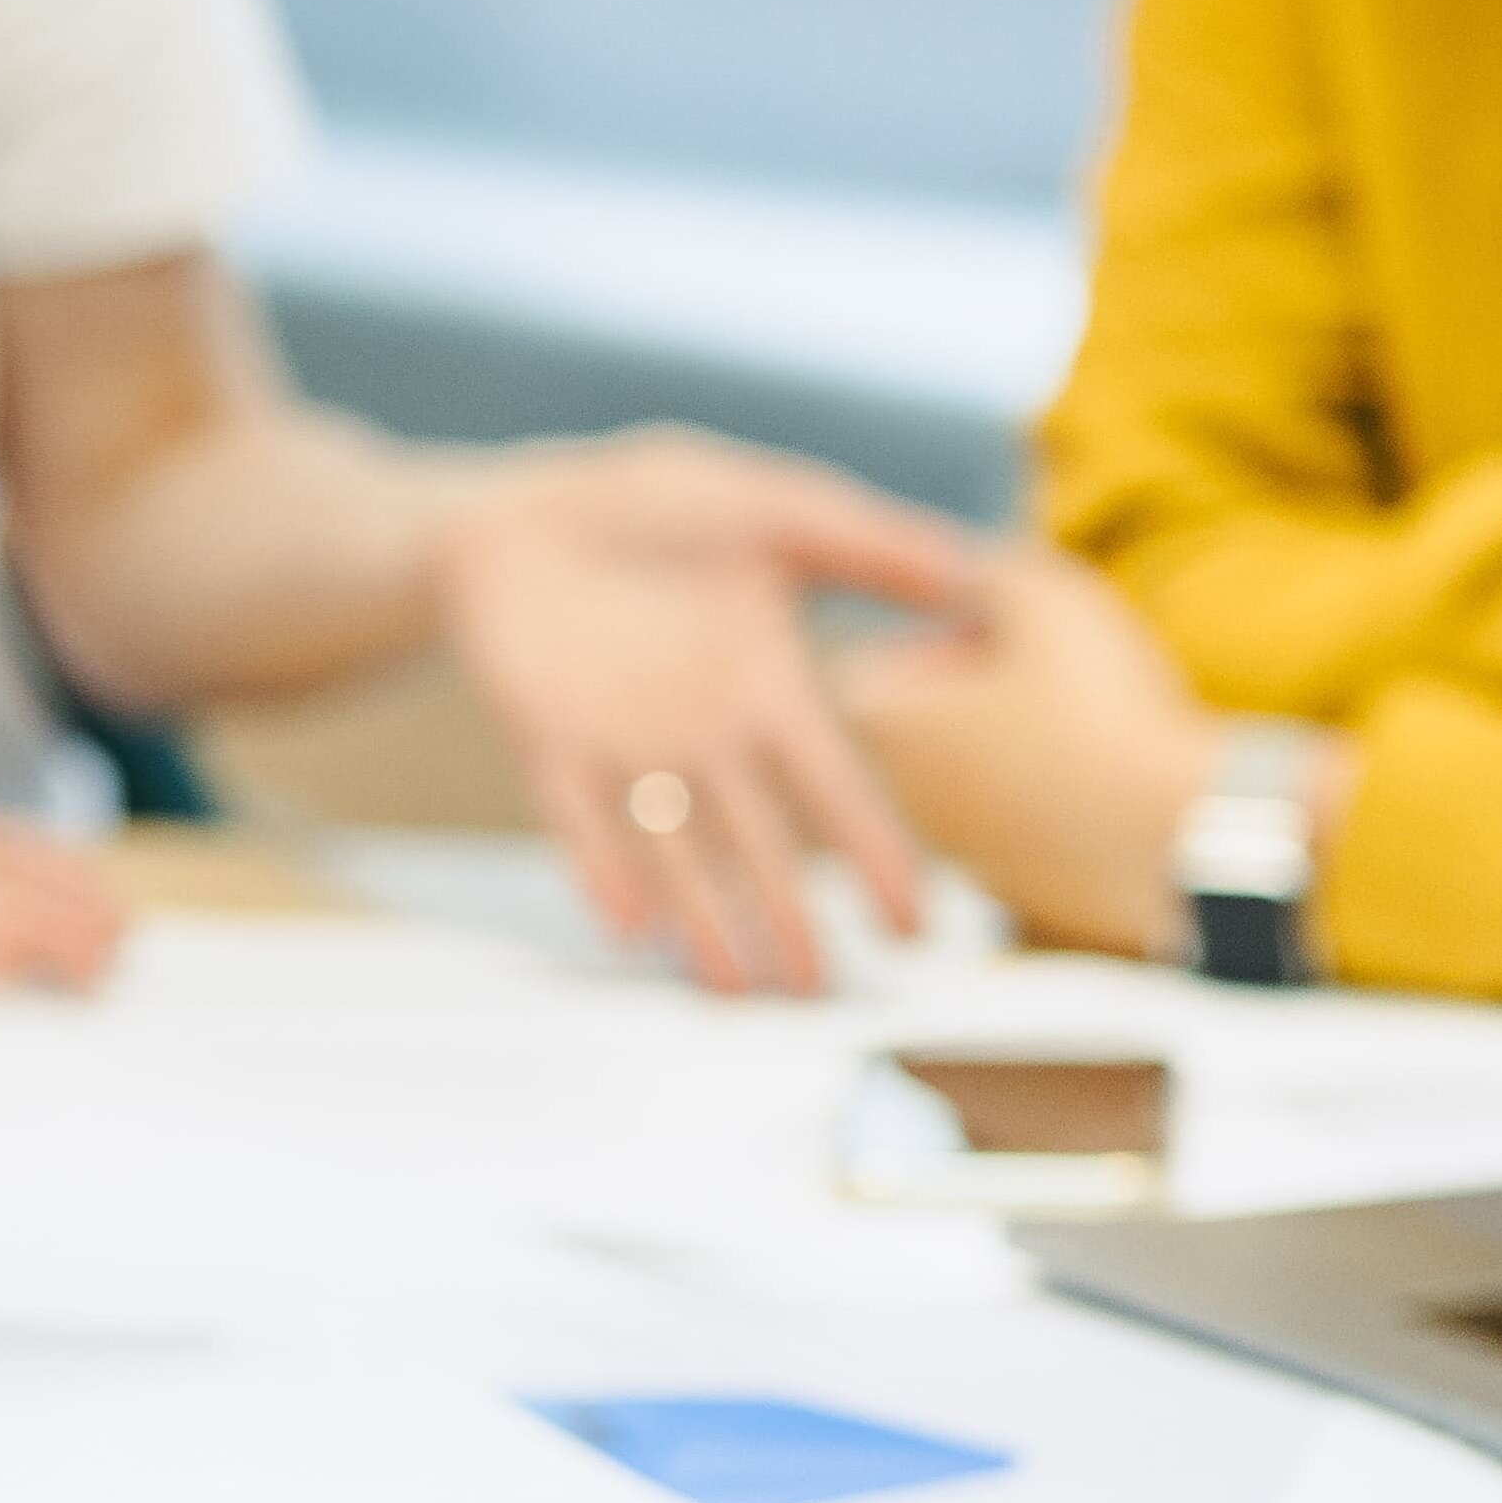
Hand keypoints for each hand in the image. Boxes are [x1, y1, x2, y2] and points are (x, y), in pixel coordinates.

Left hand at [430, 439, 1003, 1001]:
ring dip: (701, 921)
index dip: (877, 857)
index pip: (835, 789)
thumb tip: (973, 568)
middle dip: (786, 922)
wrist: (528, 511)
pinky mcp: (549, 742)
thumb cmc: (653, 506)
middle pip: (756, 849)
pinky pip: (576, 818)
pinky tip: (628, 927)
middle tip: (816, 996)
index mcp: (768, 691)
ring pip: (673, 854)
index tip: (916, 928)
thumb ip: (867, 544)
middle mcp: (704, 739)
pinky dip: (601, 869)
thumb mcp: (773, 509)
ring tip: (731, 989)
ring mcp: (625, 748)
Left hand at [834, 540, 1220, 967]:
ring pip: (978, 781)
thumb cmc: (1101, 709)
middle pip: (926, 729)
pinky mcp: (1026, 893)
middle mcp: (909, 801)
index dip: (940, 640)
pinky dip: (1059, 802)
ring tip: (1094, 724)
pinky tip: (1118, 781)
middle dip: (977, 695)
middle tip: (1054, 672)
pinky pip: (1029, 831)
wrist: (1181, 836)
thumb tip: (970, 574)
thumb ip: (989, 572)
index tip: (1005, 635)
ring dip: (1020, 749)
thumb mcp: (1045, 598)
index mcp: (891, 725)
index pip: (876, 668)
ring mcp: (966, 856)